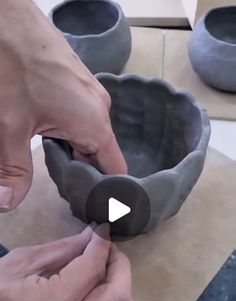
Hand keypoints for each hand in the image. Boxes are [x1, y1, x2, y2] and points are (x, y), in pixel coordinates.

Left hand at [0, 0, 126, 210]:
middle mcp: (99, 109)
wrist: (8, 18)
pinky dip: (71, 134)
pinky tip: (51, 138)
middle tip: (69, 195)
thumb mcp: (11, 126)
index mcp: (94, 123)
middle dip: (86, 175)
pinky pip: (82, 118)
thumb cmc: (14, 65)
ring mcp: (90, 93)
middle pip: (101, 155)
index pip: (115, 170)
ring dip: (75, 153)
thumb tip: (10, 202)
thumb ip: (14, 169)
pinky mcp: (78, 84)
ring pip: (89, 136)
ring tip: (58, 169)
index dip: (109, 192)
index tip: (101, 210)